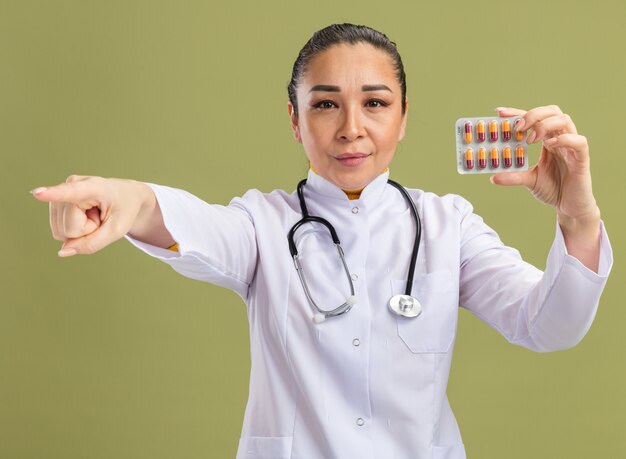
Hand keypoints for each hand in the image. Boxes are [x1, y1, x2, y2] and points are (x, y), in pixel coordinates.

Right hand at [31, 175, 151, 256]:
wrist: (125, 195)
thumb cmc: (124, 210)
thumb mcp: (117, 230)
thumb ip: (93, 243)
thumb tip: (62, 251)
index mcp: (94, 187)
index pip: (70, 192)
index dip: (53, 194)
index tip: (37, 193)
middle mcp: (72, 185)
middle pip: (69, 229)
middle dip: (87, 231)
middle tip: (101, 217)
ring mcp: (61, 193)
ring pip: (61, 231)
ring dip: (81, 230)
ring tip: (95, 214)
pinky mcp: (55, 202)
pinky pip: (59, 230)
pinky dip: (75, 229)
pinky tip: (86, 215)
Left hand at [491, 105, 599, 222]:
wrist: (569, 206)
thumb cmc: (553, 189)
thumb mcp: (528, 180)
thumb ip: (513, 176)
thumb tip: (492, 177)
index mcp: (547, 140)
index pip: (534, 118)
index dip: (517, 112)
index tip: (499, 112)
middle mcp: (560, 138)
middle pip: (552, 112)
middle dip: (533, 114)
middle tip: (518, 128)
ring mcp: (572, 146)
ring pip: (565, 120)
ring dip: (545, 125)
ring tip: (530, 139)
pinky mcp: (582, 158)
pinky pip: (578, 141)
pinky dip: (564, 139)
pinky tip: (549, 144)